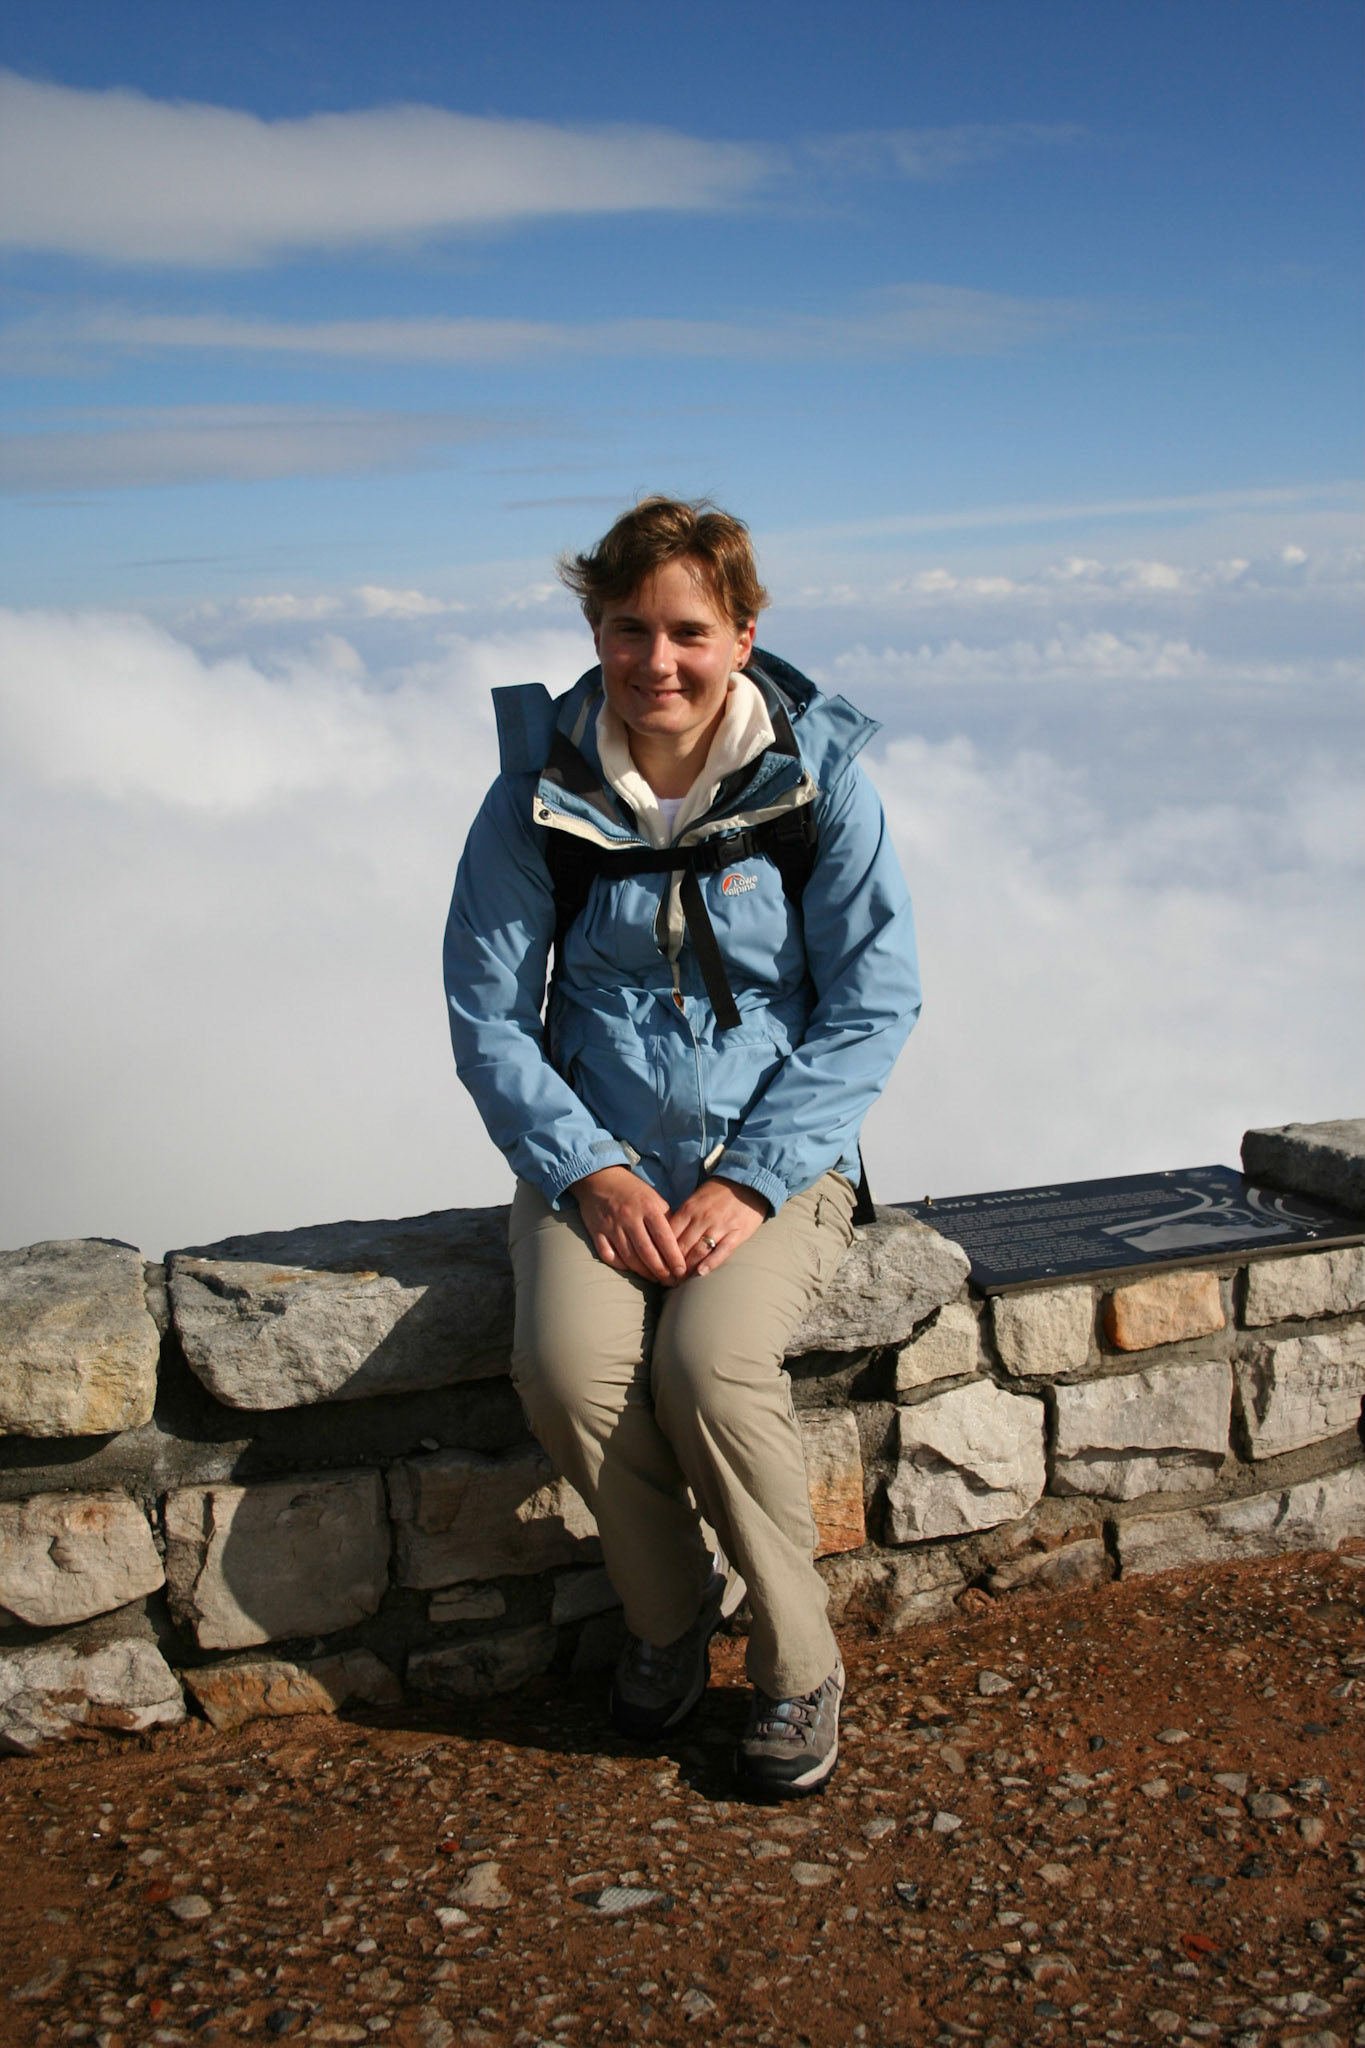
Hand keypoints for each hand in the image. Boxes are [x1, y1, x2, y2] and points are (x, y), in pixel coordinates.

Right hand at [571, 1166, 686, 1283]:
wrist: (599, 1178)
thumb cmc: (632, 1191)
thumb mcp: (653, 1198)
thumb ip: (666, 1219)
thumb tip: (679, 1244)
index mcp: (648, 1207)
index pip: (664, 1238)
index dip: (674, 1258)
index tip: (682, 1271)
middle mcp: (629, 1217)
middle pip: (647, 1252)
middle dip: (662, 1271)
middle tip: (671, 1282)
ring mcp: (611, 1225)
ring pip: (630, 1258)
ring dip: (644, 1273)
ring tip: (656, 1280)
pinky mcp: (596, 1232)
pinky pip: (609, 1256)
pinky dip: (621, 1266)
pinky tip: (632, 1270)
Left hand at [671, 1177, 769, 1276]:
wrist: (748, 1182)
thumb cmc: (719, 1192)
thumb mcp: (696, 1198)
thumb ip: (683, 1217)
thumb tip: (666, 1237)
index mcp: (689, 1209)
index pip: (669, 1234)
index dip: (662, 1251)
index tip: (658, 1264)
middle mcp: (702, 1218)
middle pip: (682, 1246)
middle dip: (673, 1264)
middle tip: (668, 1277)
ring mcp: (720, 1226)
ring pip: (699, 1252)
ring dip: (689, 1268)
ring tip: (682, 1279)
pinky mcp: (737, 1233)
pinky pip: (721, 1252)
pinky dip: (710, 1263)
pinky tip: (701, 1273)